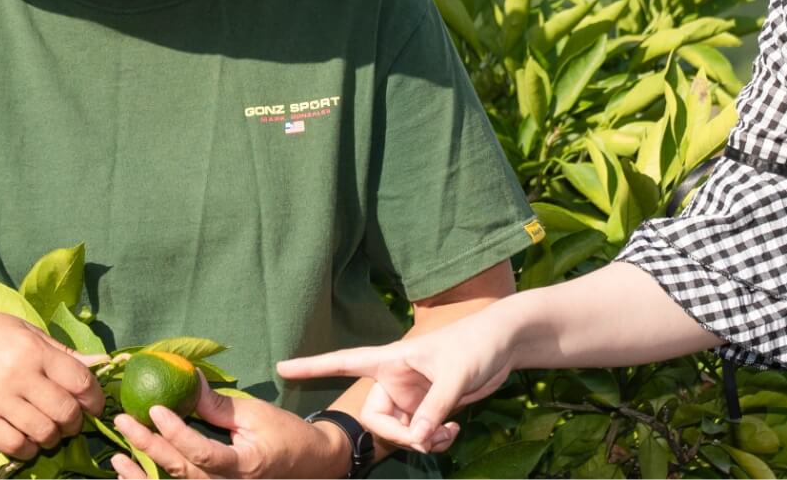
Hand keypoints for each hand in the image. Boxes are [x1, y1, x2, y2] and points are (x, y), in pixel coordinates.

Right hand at [0, 304, 106, 461]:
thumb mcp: (26, 331)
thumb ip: (63, 352)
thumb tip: (102, 362)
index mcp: (33, 350)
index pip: (80, 382)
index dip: (94, 398)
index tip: (93, 405)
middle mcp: (16, 375)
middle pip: (64, 412)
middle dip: (75, 422)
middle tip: (71, 421)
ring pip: (42, 433)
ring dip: (53, 437)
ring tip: (49, 430)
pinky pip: (13, 446)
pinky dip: (27, 448)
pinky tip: (27, 439)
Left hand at [107, 388, 351, 478]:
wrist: (308, 462)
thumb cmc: (285, 435)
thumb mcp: (256, 414)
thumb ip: (218, 405)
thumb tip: (188, 380)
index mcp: (244, 466)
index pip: (202, 453)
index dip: (176, 432)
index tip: (155, 408)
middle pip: (181, 471)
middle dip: (149, 446)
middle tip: (124, 421)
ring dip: (142, 473)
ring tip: (117, 456)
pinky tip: (129, 472)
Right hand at [275, 319, 514, 452]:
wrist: (505, 344)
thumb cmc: (476, 344)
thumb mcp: (456, 375)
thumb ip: (435, 407)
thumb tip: (416, 437)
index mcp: (391, 360)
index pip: (344, 362)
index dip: (312, 367)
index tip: (281, 367)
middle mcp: (395, 380)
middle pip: (375, 418)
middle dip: (397, 436)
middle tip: (425, 440)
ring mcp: (412, 397)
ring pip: (399, 432)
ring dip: (420, 441)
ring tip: (447, 436)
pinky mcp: (429, 408)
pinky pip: (419, 434)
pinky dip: (433, 440)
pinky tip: (453, 433)